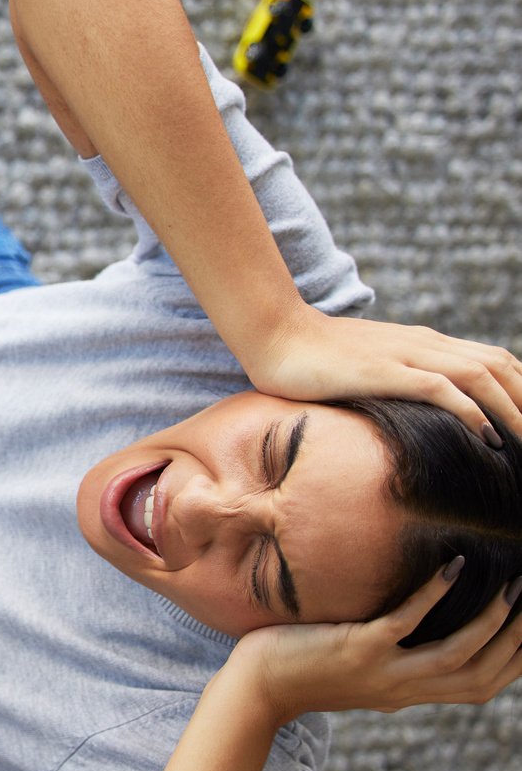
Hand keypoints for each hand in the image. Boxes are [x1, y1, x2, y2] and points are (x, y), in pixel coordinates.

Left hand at [232, 559, 521, 724]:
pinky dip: (434, 595)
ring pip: (456, 653)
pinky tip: (453, 567)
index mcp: (409, 695)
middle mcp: (403, 689)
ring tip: (511, 585)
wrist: (256, 689)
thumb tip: (423, 646)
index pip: (480, 687)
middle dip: (515, 639)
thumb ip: (396, 666)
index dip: (514, 662)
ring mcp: (381, 671)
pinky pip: (406, 622)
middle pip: (480, 673)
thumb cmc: (304, 671)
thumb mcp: (363, 676)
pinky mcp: (356, 649)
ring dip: (489, 620)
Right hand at [243, 307, 521, 447]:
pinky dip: (471, 410)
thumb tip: (408, 410)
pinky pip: (440, 388)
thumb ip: (391, 379)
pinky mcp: (383, 370)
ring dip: (512, 409)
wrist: (273, 334)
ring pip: (481, 375)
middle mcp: (424, 344)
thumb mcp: (364, 367)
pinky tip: (487, 436)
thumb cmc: (309, 356)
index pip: (491, 359)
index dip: (518, 388)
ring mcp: (405, 355)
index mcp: (423, 342)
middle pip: (499, 366)